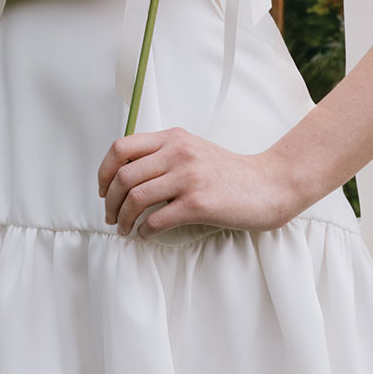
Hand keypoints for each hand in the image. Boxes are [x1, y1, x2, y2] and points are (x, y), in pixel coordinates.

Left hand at [97, 128, 301, 237]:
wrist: (269, 185)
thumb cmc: (229, 173)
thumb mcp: (193, 150)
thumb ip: (163, 155)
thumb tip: (125, 175)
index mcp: (173, 138)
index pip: (121, 147)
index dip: (104, 171)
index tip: (103, 190)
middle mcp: (178, 152)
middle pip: (123, 176)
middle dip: (109, 201)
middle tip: (111, 217)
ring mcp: (188, 177)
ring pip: (135, 198)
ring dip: (123, 219)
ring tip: (124, 229)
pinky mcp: (198, 203)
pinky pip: (156, 220)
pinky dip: (143, 231)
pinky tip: (145, 235)